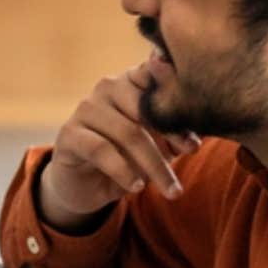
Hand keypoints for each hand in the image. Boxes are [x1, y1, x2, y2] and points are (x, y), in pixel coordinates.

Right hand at [39, 64, 200, 230]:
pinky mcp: (69, 134)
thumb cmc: (127, 157)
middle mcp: (107, 87)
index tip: (198, 131)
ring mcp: (86, 108)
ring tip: (172, 189)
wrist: (85, 185)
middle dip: (172, 133)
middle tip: (192, 152)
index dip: (180, 102)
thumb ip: (174, 130)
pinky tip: (136, 188)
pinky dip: (123, 171)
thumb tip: (197, 136)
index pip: (158, 78)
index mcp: (131, 81)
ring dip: (154, 164)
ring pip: (128, 132)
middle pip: (146, 108)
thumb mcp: (157, 142)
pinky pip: (101, 150)